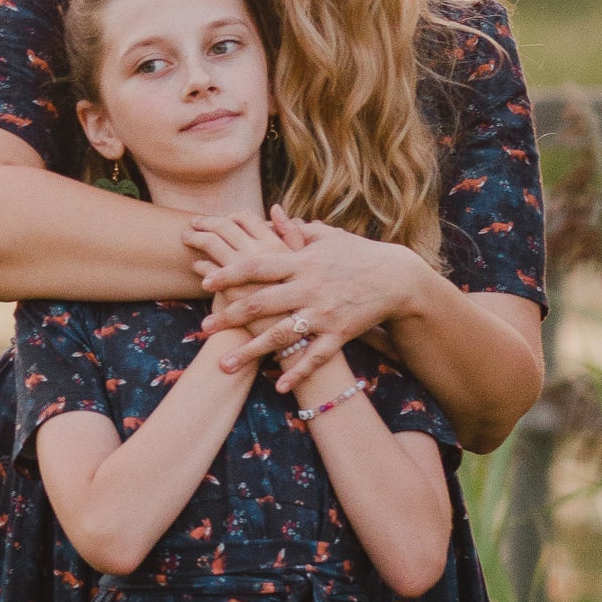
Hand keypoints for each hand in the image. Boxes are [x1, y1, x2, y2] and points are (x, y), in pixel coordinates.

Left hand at [185, 205, 420, 395]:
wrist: (398, 278)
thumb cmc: (359, 255)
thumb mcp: (329, 237)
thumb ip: (297, 230)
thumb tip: (274, 216)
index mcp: (301, 261)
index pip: (257, 266)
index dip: (229, 273)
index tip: (206, 281)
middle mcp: (308, 288)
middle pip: (260, 303)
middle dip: (229, 317)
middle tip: (203, 329)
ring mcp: (323, 314)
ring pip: (279, 335)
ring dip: (250, 351)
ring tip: (224, 364)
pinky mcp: (339, 334)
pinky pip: (314, 357)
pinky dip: (297, 372)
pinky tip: (278, 386)